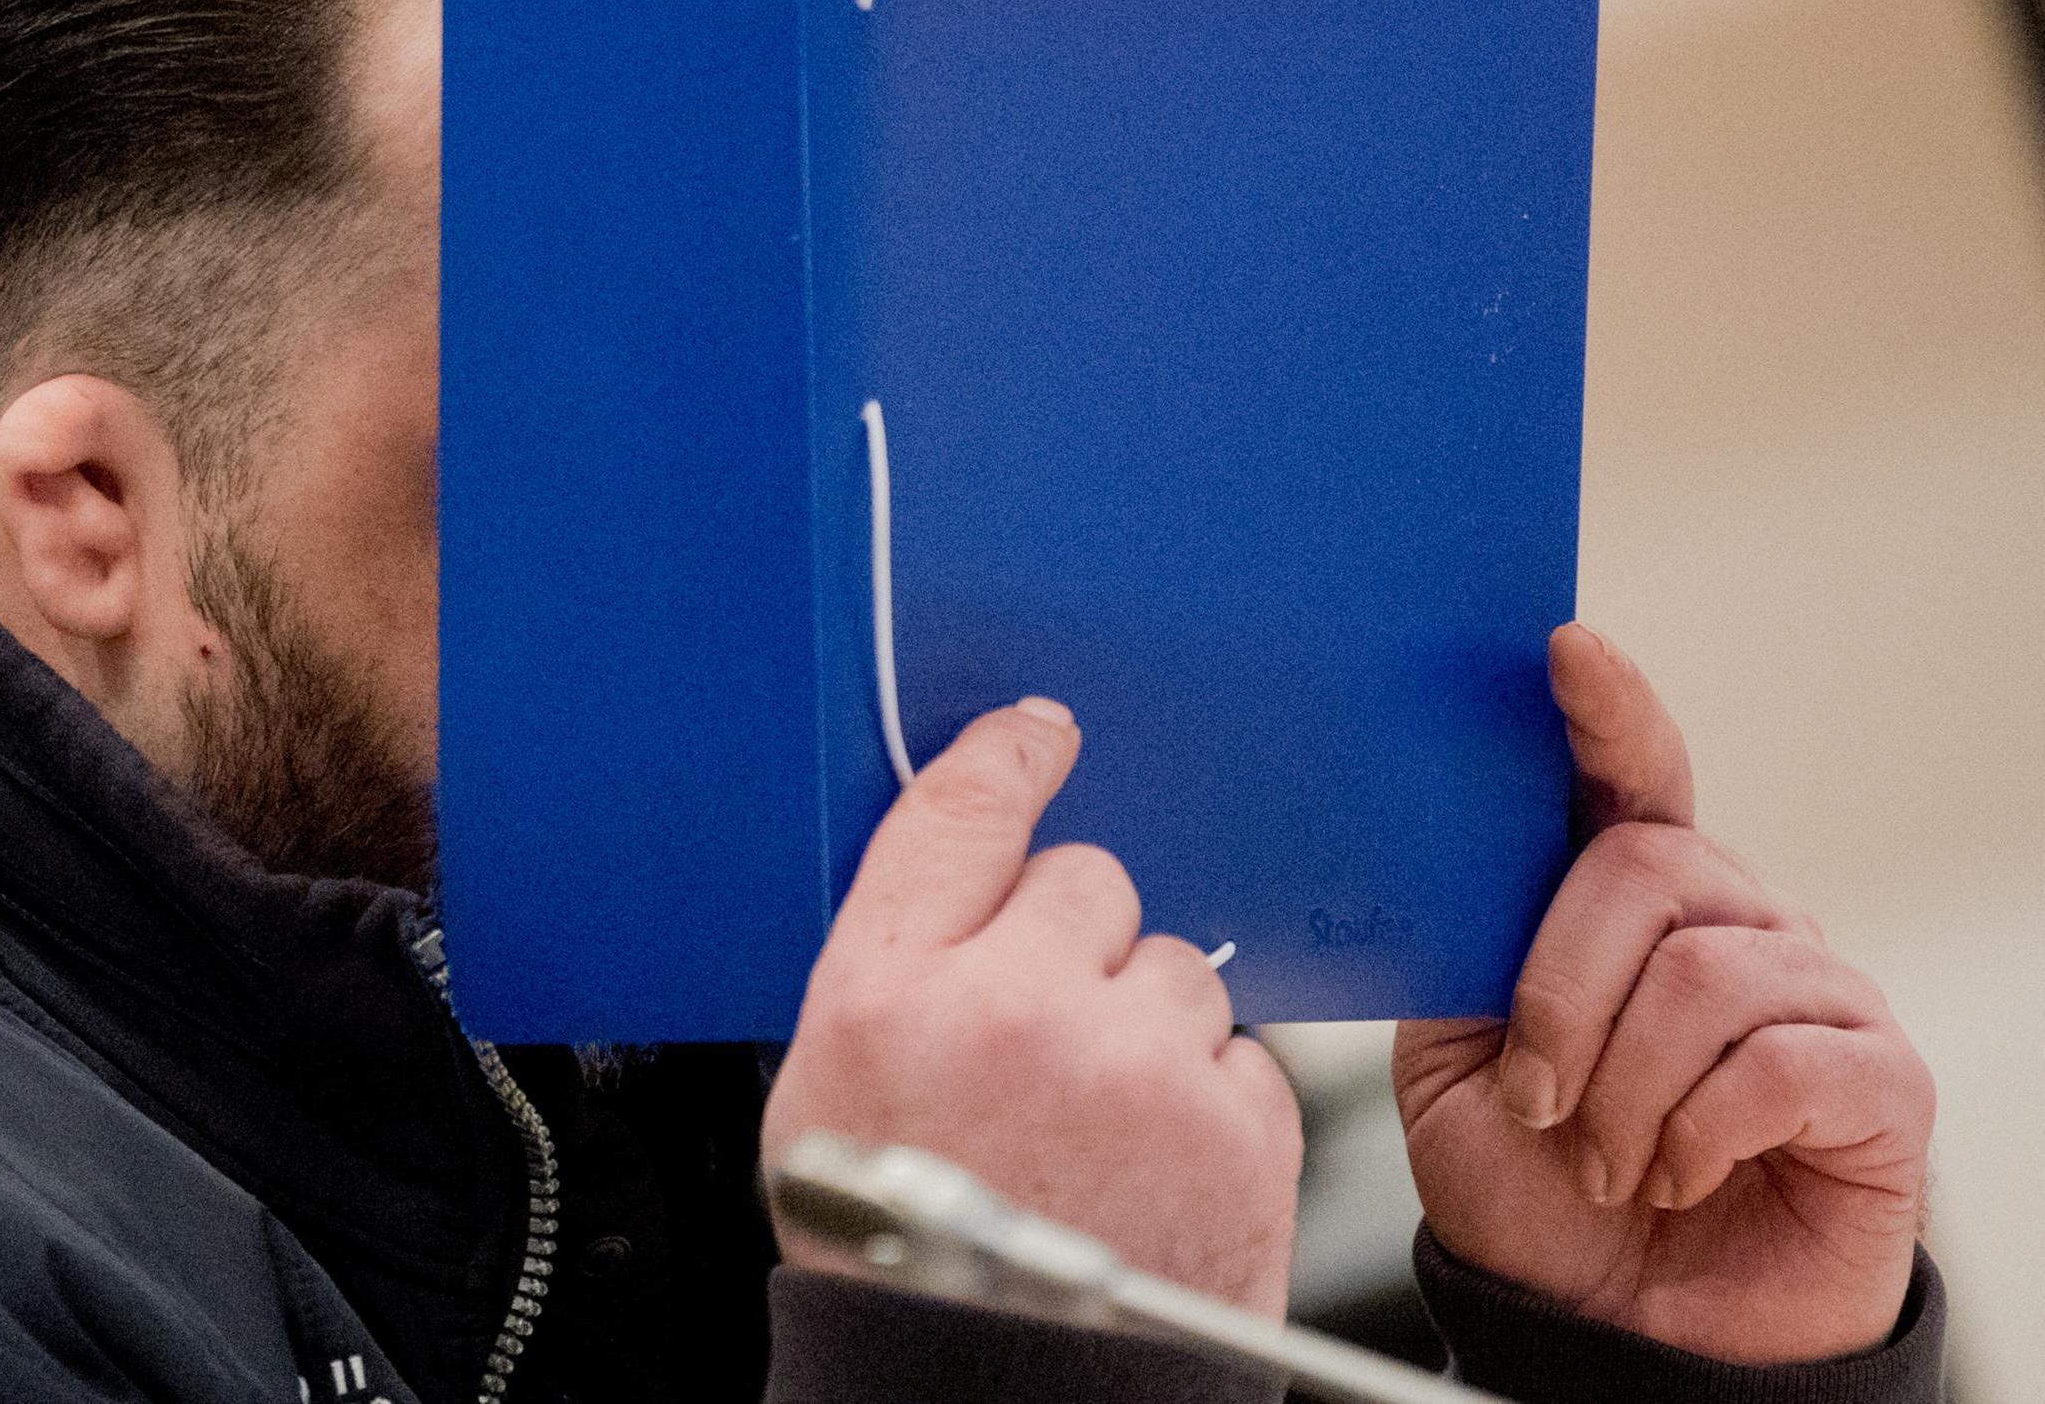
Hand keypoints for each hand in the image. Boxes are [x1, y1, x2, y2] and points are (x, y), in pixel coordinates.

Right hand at [764, 699, 1302, 1314]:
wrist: (994, 1398)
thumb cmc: (897, 1253)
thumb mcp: (831, 1084)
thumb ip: (898, 955)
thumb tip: (974, 847)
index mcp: (888, 996)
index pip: (960, 815)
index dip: (1007, 756)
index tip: (1038, 734)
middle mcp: (1014, 1013)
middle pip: (1084, 878)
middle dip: (1068, 940)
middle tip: (1039, 1040)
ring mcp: (1137, 1069)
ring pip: (1169, 961)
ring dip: (1141, 1020)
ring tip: (1095, 1123)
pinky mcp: (1238, 1128)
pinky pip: (1235, 1047)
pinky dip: (1205, 1093)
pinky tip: (1151, 1160)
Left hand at [1393, 625, 1932, 1363]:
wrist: (1607, 1324)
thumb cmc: (1533, 1182)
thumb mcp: (1451, 1060)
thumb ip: (1459, 954)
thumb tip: (1445, 861)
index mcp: (1625, 898)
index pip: (1629, 775)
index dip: (1604, 709)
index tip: (1563, 648)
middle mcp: (1732, 917)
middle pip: (1646, 871)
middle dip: (1562, 993)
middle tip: (1537, 1097)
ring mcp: (1814, 989)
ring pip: (1704, 976)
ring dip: (1622, 1090)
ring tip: (1608, 1159)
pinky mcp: (1877, 1079)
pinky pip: (1781, 1063)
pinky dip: (1696, 1133)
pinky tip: (1678, 1174)